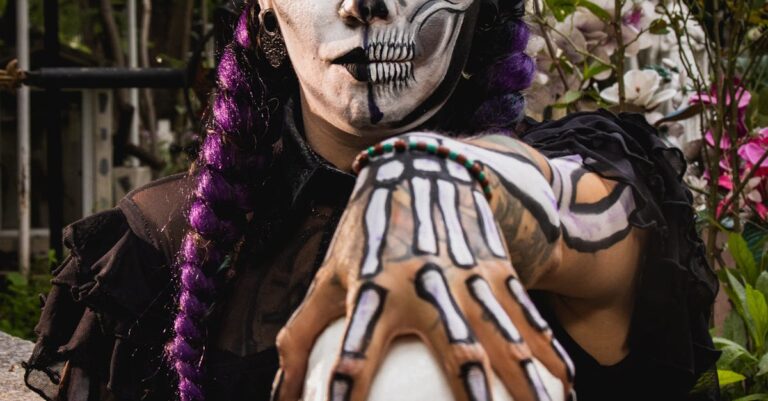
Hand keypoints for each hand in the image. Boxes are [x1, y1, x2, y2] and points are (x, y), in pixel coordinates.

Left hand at [272, 134, 573, 400]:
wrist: (420, 170)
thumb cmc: (367, 233)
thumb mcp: (329, 276)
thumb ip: (301, 334)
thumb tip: (280, 396)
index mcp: (375, 287)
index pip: (356, 351)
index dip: (348, 390)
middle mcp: (426, 283)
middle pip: (455, 346)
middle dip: (473, 388)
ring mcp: (468, 274)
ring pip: (506, 335)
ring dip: (528, 379)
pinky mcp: (496, 267)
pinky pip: (526, 314)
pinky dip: (548, 350)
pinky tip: (566, 383)